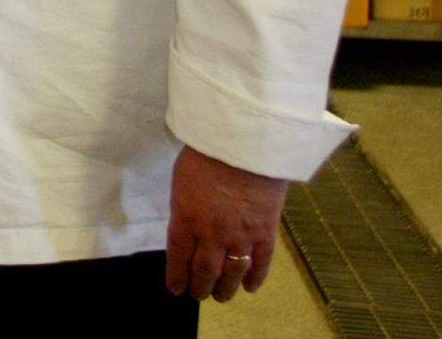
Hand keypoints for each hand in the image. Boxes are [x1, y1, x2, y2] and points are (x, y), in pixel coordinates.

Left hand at [166, 145, 288, 301]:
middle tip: (198, 295)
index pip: (178, 257)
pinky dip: (255, 278)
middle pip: (204, 271)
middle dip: (199, 287)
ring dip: (225, 289)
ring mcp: (240, 237)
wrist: (244, 145)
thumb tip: (186, 225)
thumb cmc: (206, 153)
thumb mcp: (181, 180)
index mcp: (186, 218)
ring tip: (220, 297)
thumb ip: (183, 207)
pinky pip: (261, 263)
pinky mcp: (265, 233)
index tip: (176, 289)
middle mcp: (211, 234)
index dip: (176, 277)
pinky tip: (249, 287)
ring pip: (231, 274)